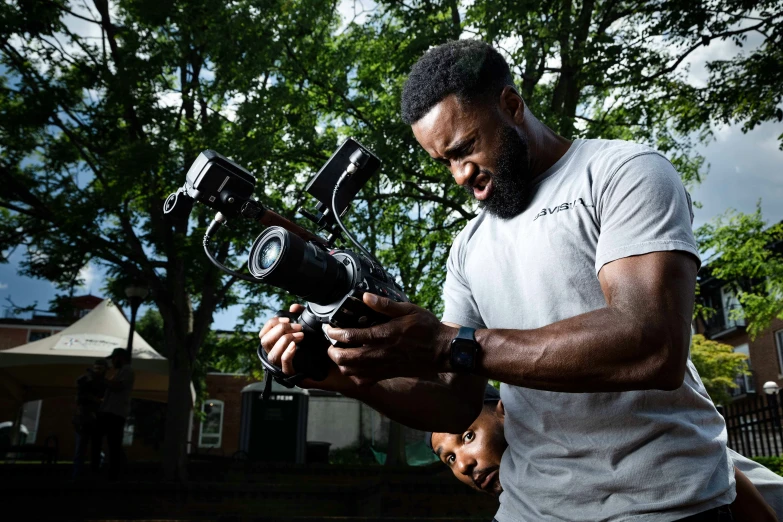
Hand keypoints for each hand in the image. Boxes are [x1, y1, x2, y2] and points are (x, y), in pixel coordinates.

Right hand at [258, 303, 357, 394]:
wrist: (343, 363)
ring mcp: (286, 367)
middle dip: (278, 330)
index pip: (264, 334)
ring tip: (300, 335)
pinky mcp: (295, 377)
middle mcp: (281, 356)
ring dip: (284, 340)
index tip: (287, 318)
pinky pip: (284, 367)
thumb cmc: (328, 345)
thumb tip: (293, 307)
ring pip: (272, 355)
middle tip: (296, 326)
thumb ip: (305, 315)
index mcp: (281, 344)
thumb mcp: (315, 327)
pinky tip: (295, 346)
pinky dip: (287, 354)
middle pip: (265, 342)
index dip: (271, 324)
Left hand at [326, 293, 457, 385]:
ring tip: (341, 352)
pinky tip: (355, 365)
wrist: (442, 350)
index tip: (329, 327)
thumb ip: (385, 305)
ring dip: (342, 363)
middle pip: (346, 359)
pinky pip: (364, 381)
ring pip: (352, 372)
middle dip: (332, 351)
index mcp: (384, 335)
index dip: (334, 332)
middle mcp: (381, 353)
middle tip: (331, 342)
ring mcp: (383, 366)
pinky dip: (354, 375)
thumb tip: (366, 297)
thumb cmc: (426, 328)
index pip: (350, 336)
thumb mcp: (408, 309)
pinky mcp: (387, 374)